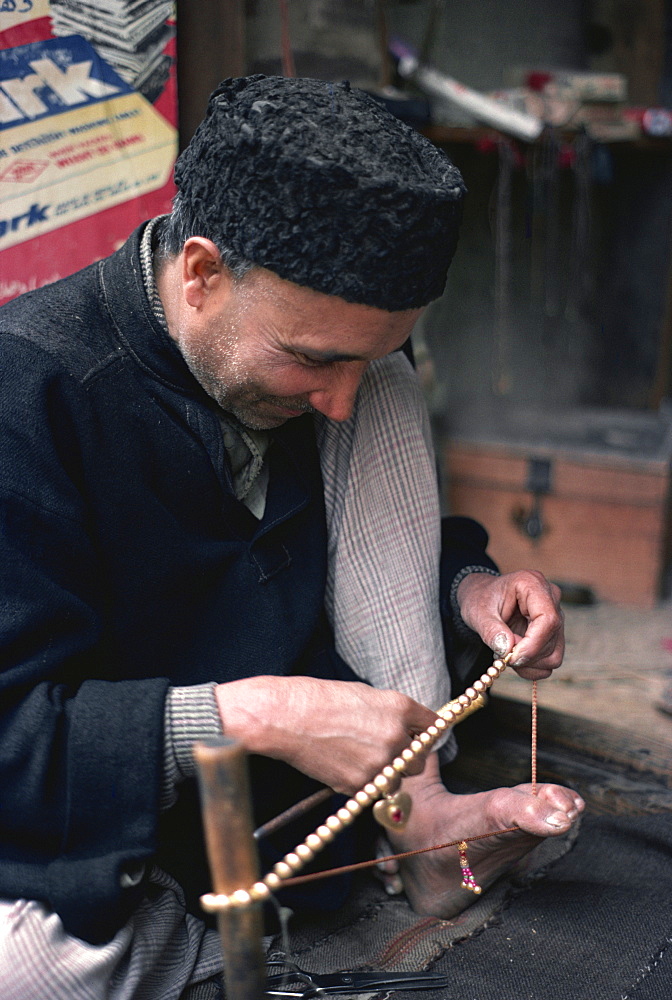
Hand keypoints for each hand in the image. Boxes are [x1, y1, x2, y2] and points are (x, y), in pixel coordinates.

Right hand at [214, 676, 438, 794]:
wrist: (287, 718)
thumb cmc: (320, 700)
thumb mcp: (365, 695)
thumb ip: (391, 714)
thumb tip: (405, 729)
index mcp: (399, 708)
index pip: (432, 726)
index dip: (424, 732)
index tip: (419, 735)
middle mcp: (396, 737)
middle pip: (419, 760)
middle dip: (406, 757)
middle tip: (384, 750)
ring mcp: (379, 764)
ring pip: (398, 780)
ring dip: (386, 773)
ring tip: (359, 757)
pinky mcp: (360, 785)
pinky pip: (373, 789)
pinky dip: (364, 782)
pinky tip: (344, 763)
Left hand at [456, 570, 563, 679]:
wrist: (481, 597)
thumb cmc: (480, 599)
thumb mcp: (478, 613)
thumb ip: (491, 631)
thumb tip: (508, 650)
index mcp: (532, 583)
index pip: (548, 619)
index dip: (532, 644)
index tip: (511, 657)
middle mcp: (550, 597)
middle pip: (551, 638)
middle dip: (525, 655)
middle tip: (500, 654)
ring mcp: (556, 615)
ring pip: (553, 654)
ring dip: (528, 663)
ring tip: (505, 652)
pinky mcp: (554, 632)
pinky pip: (551, 659)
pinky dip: (532, 666)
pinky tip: (515, 656)